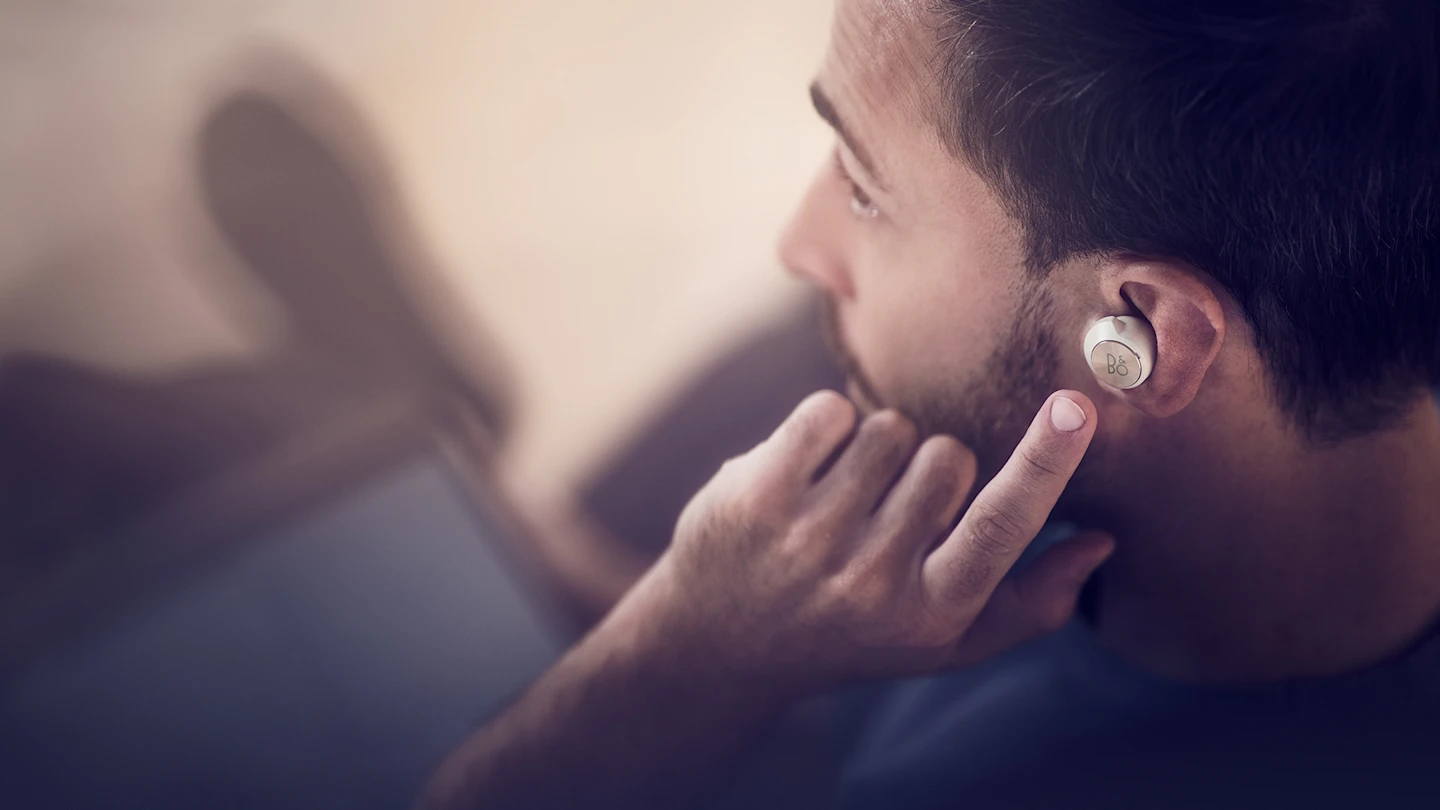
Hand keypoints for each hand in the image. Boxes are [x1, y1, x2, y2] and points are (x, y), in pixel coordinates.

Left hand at [622, 390, 1113, 696]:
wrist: (721, 644)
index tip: (1075, 408)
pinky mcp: (758, 495)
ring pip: (887, 427)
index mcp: (931, 612)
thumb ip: (1029, 603)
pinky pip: (828, 410)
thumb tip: (1102, 543)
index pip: (1004, 524)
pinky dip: (823, 428)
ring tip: (839, 502)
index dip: (1045, 462)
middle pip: (945, 455)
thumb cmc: (852, 633)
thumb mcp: (943, 642)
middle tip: (886, 512)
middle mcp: (873, 580)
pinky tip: (803, 474)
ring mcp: (810, 537)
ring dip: (871, 450)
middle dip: (927, 467)